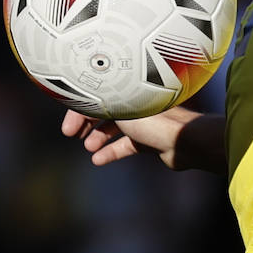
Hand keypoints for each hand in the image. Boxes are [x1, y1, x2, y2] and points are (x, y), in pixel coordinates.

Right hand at [61, 106, 202, 169]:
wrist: (185, 141)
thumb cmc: (154, 122)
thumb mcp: (120, 109)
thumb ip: (98, 103)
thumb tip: (74, 96)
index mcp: (132, 91)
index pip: (99, 95)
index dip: (79, 110)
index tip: (68, 128)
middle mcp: (138, 105)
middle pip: (106, 110)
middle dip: (87, 123)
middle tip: (72, 135)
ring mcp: (145, 124)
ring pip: (115, 129)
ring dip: (98, 138)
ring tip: (89, 147)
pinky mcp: (150, 142)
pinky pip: (126, 146)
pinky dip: (111, 152)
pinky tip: (98, 160)